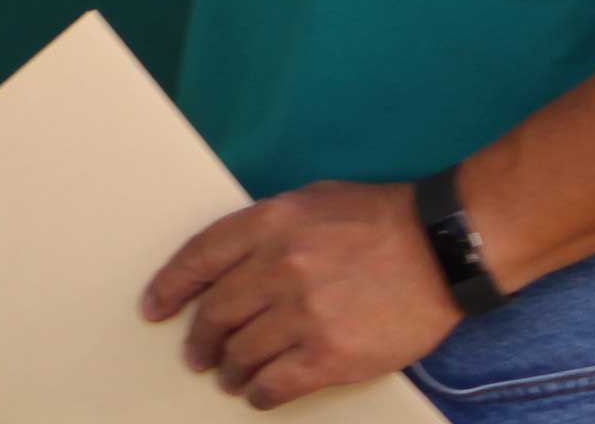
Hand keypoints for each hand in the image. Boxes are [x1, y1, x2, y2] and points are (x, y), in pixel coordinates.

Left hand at [139, 181, 458, 408]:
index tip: (155, 309)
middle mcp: (277, 269)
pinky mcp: (330, 356)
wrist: (439, 249)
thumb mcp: (311, 200)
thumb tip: (230, 262)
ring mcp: (303, 315)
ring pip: (241, 353)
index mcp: (269, 224)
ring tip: (227, 375)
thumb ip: (266, 229)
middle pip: (216, 313)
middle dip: (198, 339)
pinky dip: (259, 393)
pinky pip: (276, 383)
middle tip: (194, 353)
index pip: (199, 258)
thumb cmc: (377, 218)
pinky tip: (256, 393)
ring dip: (227, 369)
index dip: (170, 287)